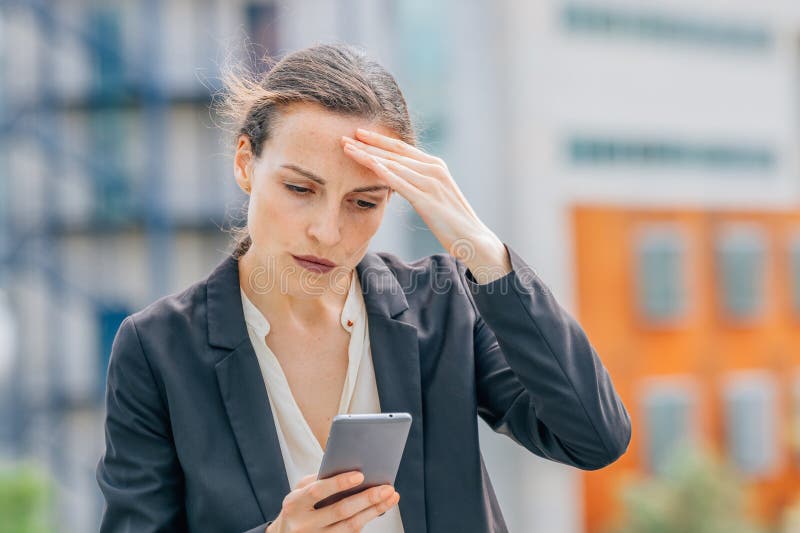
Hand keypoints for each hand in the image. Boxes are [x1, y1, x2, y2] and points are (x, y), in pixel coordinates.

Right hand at [267, 470, 398, 531]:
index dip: (339, 483)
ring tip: (390, 497)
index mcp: (294, 504)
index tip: (360, 475)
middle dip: (366, 499)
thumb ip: (320, 479)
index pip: (317, 491)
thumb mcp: (300, 490)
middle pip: (340, 511)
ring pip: (350, 527)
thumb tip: (350, 468)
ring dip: (373, 511)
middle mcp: (303, 525)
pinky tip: (378, 509)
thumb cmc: (299, 506)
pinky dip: (366, 520)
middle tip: (387, 488)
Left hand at [341, 129, 511, 282]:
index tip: (357, 134)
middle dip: (367, 144)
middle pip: (394, 152)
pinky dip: (382, 172)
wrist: (473, 239)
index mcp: (435, 165)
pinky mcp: (427, 200)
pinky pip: (400, 183)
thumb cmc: (452, 221)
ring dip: (367, 155)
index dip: (378, 140)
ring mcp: (431, 183)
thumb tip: (399, 180)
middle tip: (343, 137)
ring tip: (346, 149)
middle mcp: (434, 169)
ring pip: (393, 164)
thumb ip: (418, 184)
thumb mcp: (434, 196)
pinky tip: (367, 165)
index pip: (401, 147)